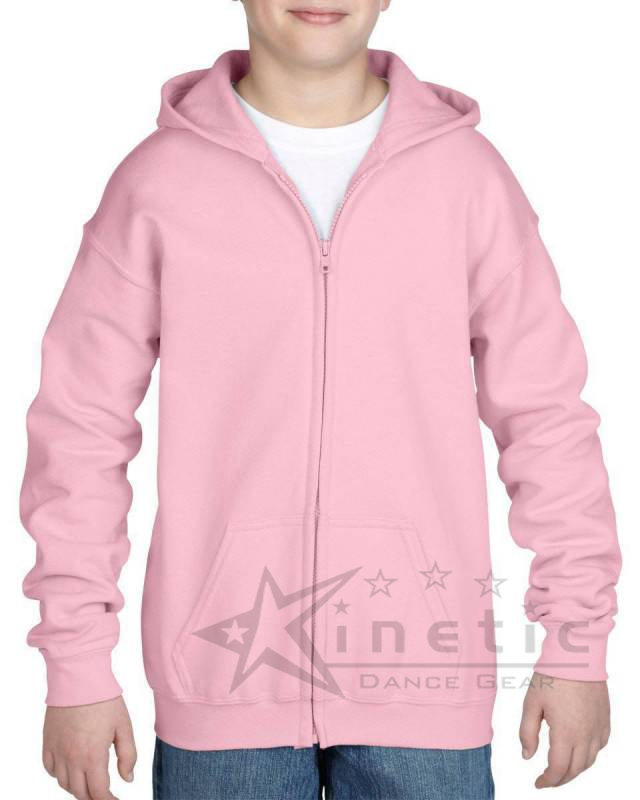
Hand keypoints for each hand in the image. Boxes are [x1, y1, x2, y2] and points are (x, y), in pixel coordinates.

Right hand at [43, 696, 135, 799]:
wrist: (79, 678)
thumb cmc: (104, 700)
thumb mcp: (124, 726)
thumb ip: (128, 755)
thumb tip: (128, 779)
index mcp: (92, 756)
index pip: (98, 793)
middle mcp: (71, 758)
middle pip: (80, 793)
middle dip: (93, 797)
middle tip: (104, 793)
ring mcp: (57, 751)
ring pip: (64, 784)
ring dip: (77, 788)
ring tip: (90, 781)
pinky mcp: (47, 742)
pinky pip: (50, 769)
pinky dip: (60, 775)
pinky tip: (71, 769)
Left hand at [519, 672, 609, 788]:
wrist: (577, 657)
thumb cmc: (551, 677)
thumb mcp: (531, 703)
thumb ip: (527, 732)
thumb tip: (527, 756)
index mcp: (566, 733)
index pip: (558, 769)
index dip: (548, 781)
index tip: (538, 783)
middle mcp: (585, 735)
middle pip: (575, 770)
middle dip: (560, 779)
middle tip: (547, 779)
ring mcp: (598, 728)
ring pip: (589, 761)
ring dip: (575, 769)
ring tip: (560, 768)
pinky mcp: (605, 720)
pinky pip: (599, 746)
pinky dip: (588, 755)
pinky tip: (578, 751)